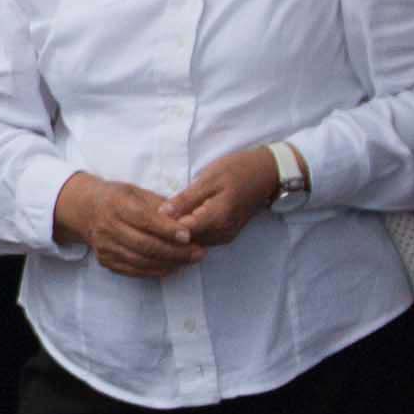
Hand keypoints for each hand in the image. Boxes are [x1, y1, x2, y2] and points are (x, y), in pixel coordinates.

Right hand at [55, 173, 202, 278]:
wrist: (85, 210)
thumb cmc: (117, 198)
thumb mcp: (137, 192)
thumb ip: (159, 206)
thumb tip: (185, 218)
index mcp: (116, 205)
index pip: (145, 220)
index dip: (168, 230)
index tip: (188, 235)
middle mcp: (108, 228)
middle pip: (145, 245)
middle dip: (175, 251)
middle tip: (198, 252)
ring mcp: (105, 247)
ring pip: (141, 261)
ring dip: (169, 263)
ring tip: (190, 260)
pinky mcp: (106, 261)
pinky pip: (134, 270)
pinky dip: (156, 270)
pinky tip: (172, 266)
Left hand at [159, 147, 292, 245]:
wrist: (266, 174)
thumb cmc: (237, 170)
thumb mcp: (208, 178)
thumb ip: (185, 199)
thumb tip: (162, 213)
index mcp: (217, 218)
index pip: (180, 234)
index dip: (162, 227)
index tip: (147, 216)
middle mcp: (221, 234)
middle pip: (185, 242)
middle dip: (166, 232)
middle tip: (150, 216)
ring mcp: (224, 237)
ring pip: (192, 243)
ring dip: (176, 233)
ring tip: (161, 216)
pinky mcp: (225, 236)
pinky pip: (201, 239)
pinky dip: (188, 232)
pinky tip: (177, 219)